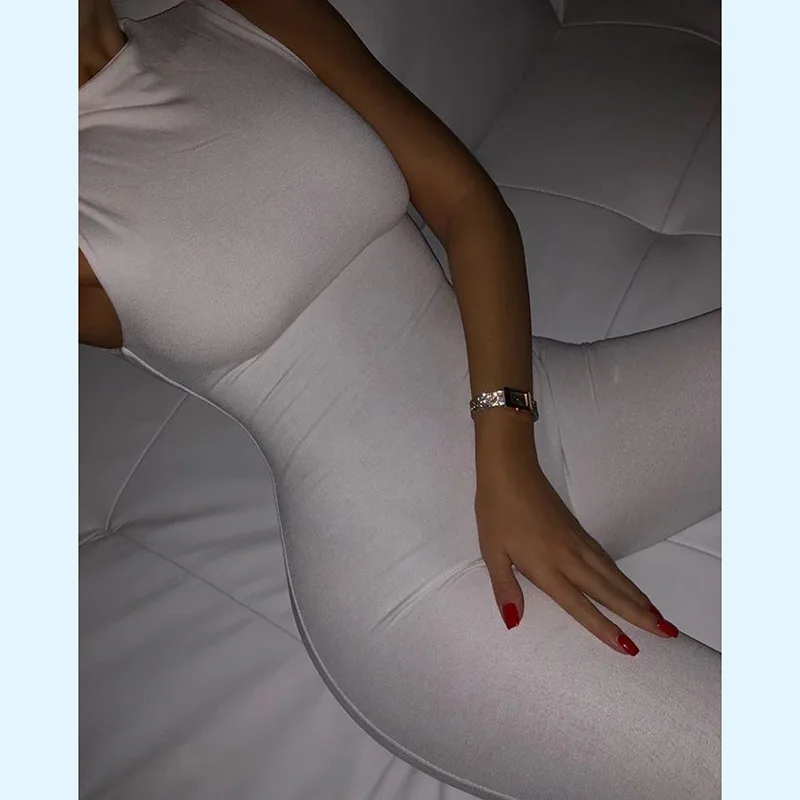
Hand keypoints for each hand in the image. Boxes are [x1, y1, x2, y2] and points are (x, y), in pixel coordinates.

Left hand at [474, 437, 679, 654]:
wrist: (510, 469)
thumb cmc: (496, 512)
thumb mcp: (491, 552)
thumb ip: (505, 588)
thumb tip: (513, 622)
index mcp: (546, 566)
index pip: (580, 604)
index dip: (604, 628)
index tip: (629, 648)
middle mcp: (569, 557)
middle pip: (609, 591)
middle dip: (639, 614)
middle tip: (668, 633)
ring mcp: (578, 542)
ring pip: (613, 574)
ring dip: (637, 596)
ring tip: (659, 616)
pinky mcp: (579, 530)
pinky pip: (607, 559)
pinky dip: (622, 577)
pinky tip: (628, 586)